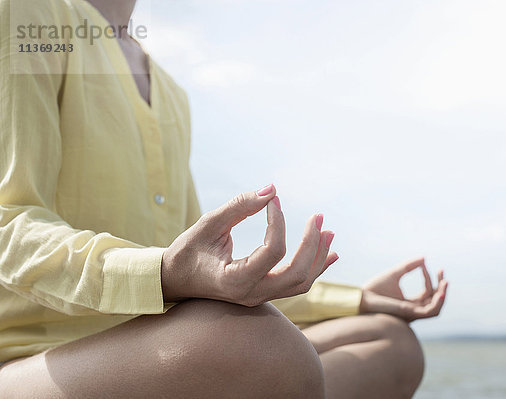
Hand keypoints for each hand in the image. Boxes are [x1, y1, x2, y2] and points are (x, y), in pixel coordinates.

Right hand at [161, 184, 338, 305]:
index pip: (273, 252)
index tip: (273, 200)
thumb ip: (239, 207)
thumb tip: (271, 189)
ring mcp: (258, 298)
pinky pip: (296, 285)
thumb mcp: (208, 225)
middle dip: (312, 244)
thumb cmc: (187, 251)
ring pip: (301, 283)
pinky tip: (330, 253)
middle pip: (297, 274)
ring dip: (318, 257)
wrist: (174, 280)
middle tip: (318, 217)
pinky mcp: (263, 293)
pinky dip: (314, 268)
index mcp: (234, 280)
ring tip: (329, 231)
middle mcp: (250, 295)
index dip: (278, 222)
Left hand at [359, 257, 447, 321]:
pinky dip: (437, 303)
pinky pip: (430, 312)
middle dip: (441, 286)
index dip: (429, 278)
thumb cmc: (376, 288)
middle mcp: (413, 310)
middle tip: (442, 272)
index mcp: (410, 302)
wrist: (363, 297)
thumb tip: (424, 258)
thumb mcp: (395, 273)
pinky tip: (440, 292)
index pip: (427, 292)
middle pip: (434, 301)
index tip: (424, 264)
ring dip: (443, 295)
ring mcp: (412, 313)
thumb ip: (409, 266)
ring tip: (445, 281)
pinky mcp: (410, 314)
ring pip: (436, 309)